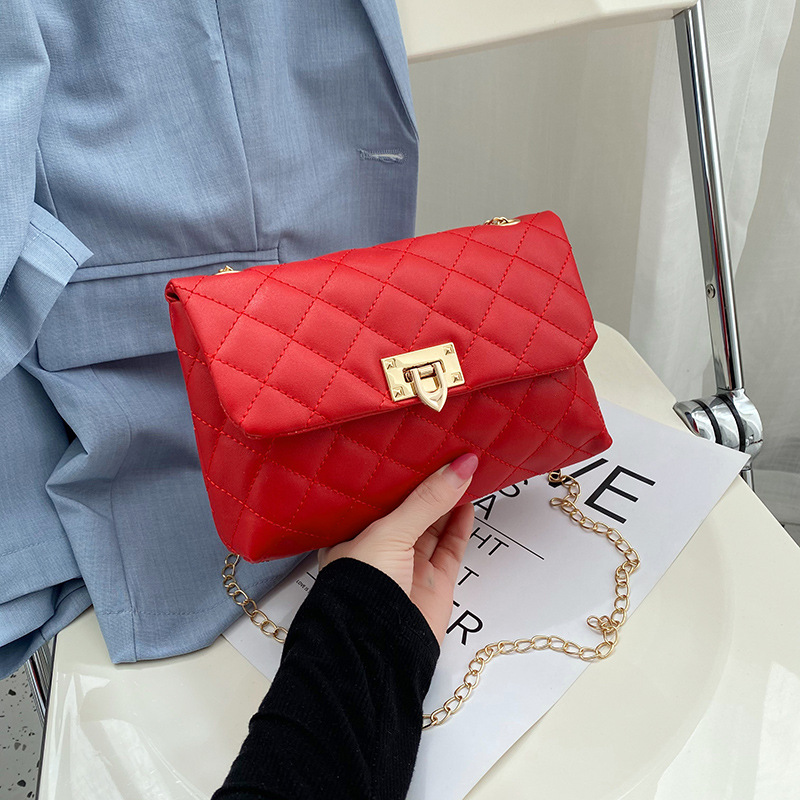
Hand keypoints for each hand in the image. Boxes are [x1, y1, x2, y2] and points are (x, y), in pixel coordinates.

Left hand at [318, 454, 477, 643]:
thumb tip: (464, 464)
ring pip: (435, 525)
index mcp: (356, 534)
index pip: (382, 496)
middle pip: (412, 509)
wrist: (379, 651)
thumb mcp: (391, 532)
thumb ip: (428, 500)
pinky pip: (452, 547)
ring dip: (450, 500)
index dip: (403, 473)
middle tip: (452, 451)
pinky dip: (462, 524)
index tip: (424, 446)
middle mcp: (382, 548)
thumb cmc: (364, 586)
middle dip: (431, 484)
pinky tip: (469, 501)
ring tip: (467, 468)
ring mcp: (410, 566)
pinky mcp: (436, 582)